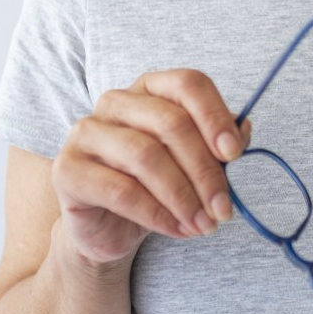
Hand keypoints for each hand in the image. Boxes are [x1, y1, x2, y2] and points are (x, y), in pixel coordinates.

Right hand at [51, 69, 249, 265]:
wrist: (110, 228)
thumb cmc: (157, 185)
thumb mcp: (195, 163)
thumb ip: (220, 146)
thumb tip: (245, 131)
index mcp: (151, 88)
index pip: (188, 84)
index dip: (215, 116)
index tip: (235, 154)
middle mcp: (116, 101)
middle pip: (171, 123)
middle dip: (204, 170)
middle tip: (224, 208)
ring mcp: (86, 132)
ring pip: (146, 156)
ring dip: (183, 196)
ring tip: (204, 224)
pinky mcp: (67, 169)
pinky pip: (120, 190)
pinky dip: (156, 214)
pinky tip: (177, 229)